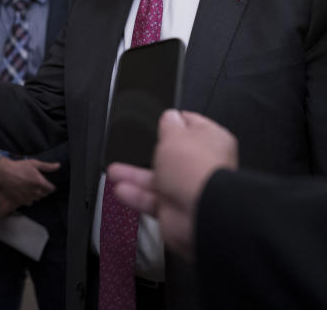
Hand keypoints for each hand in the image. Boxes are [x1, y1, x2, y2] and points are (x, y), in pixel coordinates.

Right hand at [0, 157, 58, 206]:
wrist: (4, 173)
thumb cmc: (19, 167)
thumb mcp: (34, 163)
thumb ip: (47, 166)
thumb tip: (58, 166)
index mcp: (39, 182)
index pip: (51, 189)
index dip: (51, 186)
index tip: (48, 184)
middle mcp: (34, 191)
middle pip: (45, 194)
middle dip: (44, 190)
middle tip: (39, 185)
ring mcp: (27, 197)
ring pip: (37, 198)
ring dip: (37, 194)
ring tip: (32, 188)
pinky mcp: (20, 201)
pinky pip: (29, 202)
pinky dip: (30, 198)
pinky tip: (26, 192)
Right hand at [108, 110, 238, 258]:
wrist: (200, 210)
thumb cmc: (197, 169)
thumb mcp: (175, 135)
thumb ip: (169, 124)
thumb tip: (169, 116)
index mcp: (211, 140)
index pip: (191, 125)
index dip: (173, 122)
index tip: (159, 121)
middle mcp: (200, 165)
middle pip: (171, 155)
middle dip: (150, 152)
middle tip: (135, 147)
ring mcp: (187, 188)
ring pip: (157, 178)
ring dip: (135, 175)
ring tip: (115, 171)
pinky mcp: (174, 208)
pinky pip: (150, 199)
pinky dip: (135, 195)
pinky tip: (121, 188)